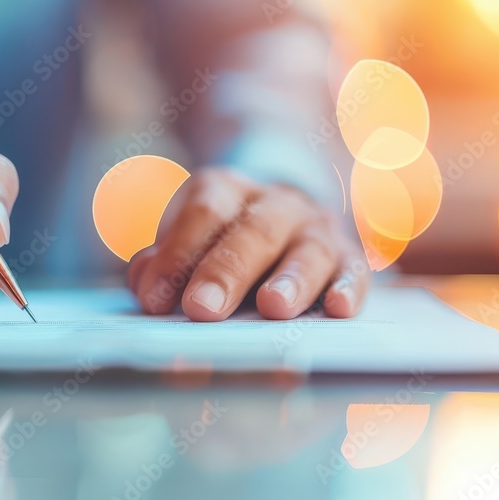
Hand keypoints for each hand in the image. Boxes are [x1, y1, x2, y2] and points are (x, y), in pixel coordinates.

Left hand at [127, 168, 367, 320]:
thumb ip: (162, 260)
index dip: (177, 255)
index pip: (202, 214)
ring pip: (307, 249)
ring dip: (291, 279)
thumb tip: (144, 282)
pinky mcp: (348, 257)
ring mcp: (315, 228)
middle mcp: (274, 203)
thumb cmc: (218, 238)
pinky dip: (348, 289)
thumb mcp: (184, 238)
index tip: (153, 299)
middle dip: (226, 272)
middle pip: (252, 233)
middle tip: (202, 309)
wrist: (279, 209)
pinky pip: (353, 270)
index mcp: (225, 190)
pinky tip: (339, 309)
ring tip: (274, 307)